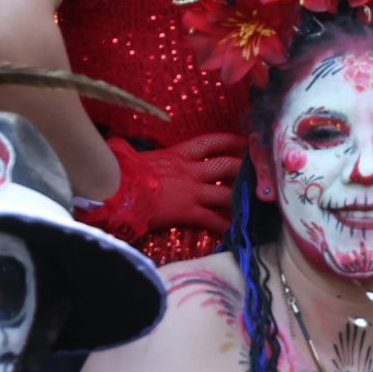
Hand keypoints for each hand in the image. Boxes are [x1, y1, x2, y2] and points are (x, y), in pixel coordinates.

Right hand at [80, 133, 243, 238]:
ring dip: (241, 199)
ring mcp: (191, 191)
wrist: (112, 187)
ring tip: (255, 203)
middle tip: (261, 173)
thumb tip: (142, 151)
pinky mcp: (187, 212)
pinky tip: (236, 230)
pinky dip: (225, 225)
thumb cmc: (119, 171)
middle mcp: (190, 170)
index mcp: (178, 154)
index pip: (211, 142)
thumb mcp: (141, 156)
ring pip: (226, 193)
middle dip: (246, 170)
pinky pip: (212, 219)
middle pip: (228, 166)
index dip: (231, 141)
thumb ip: (154, 156)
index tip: (245, 142)